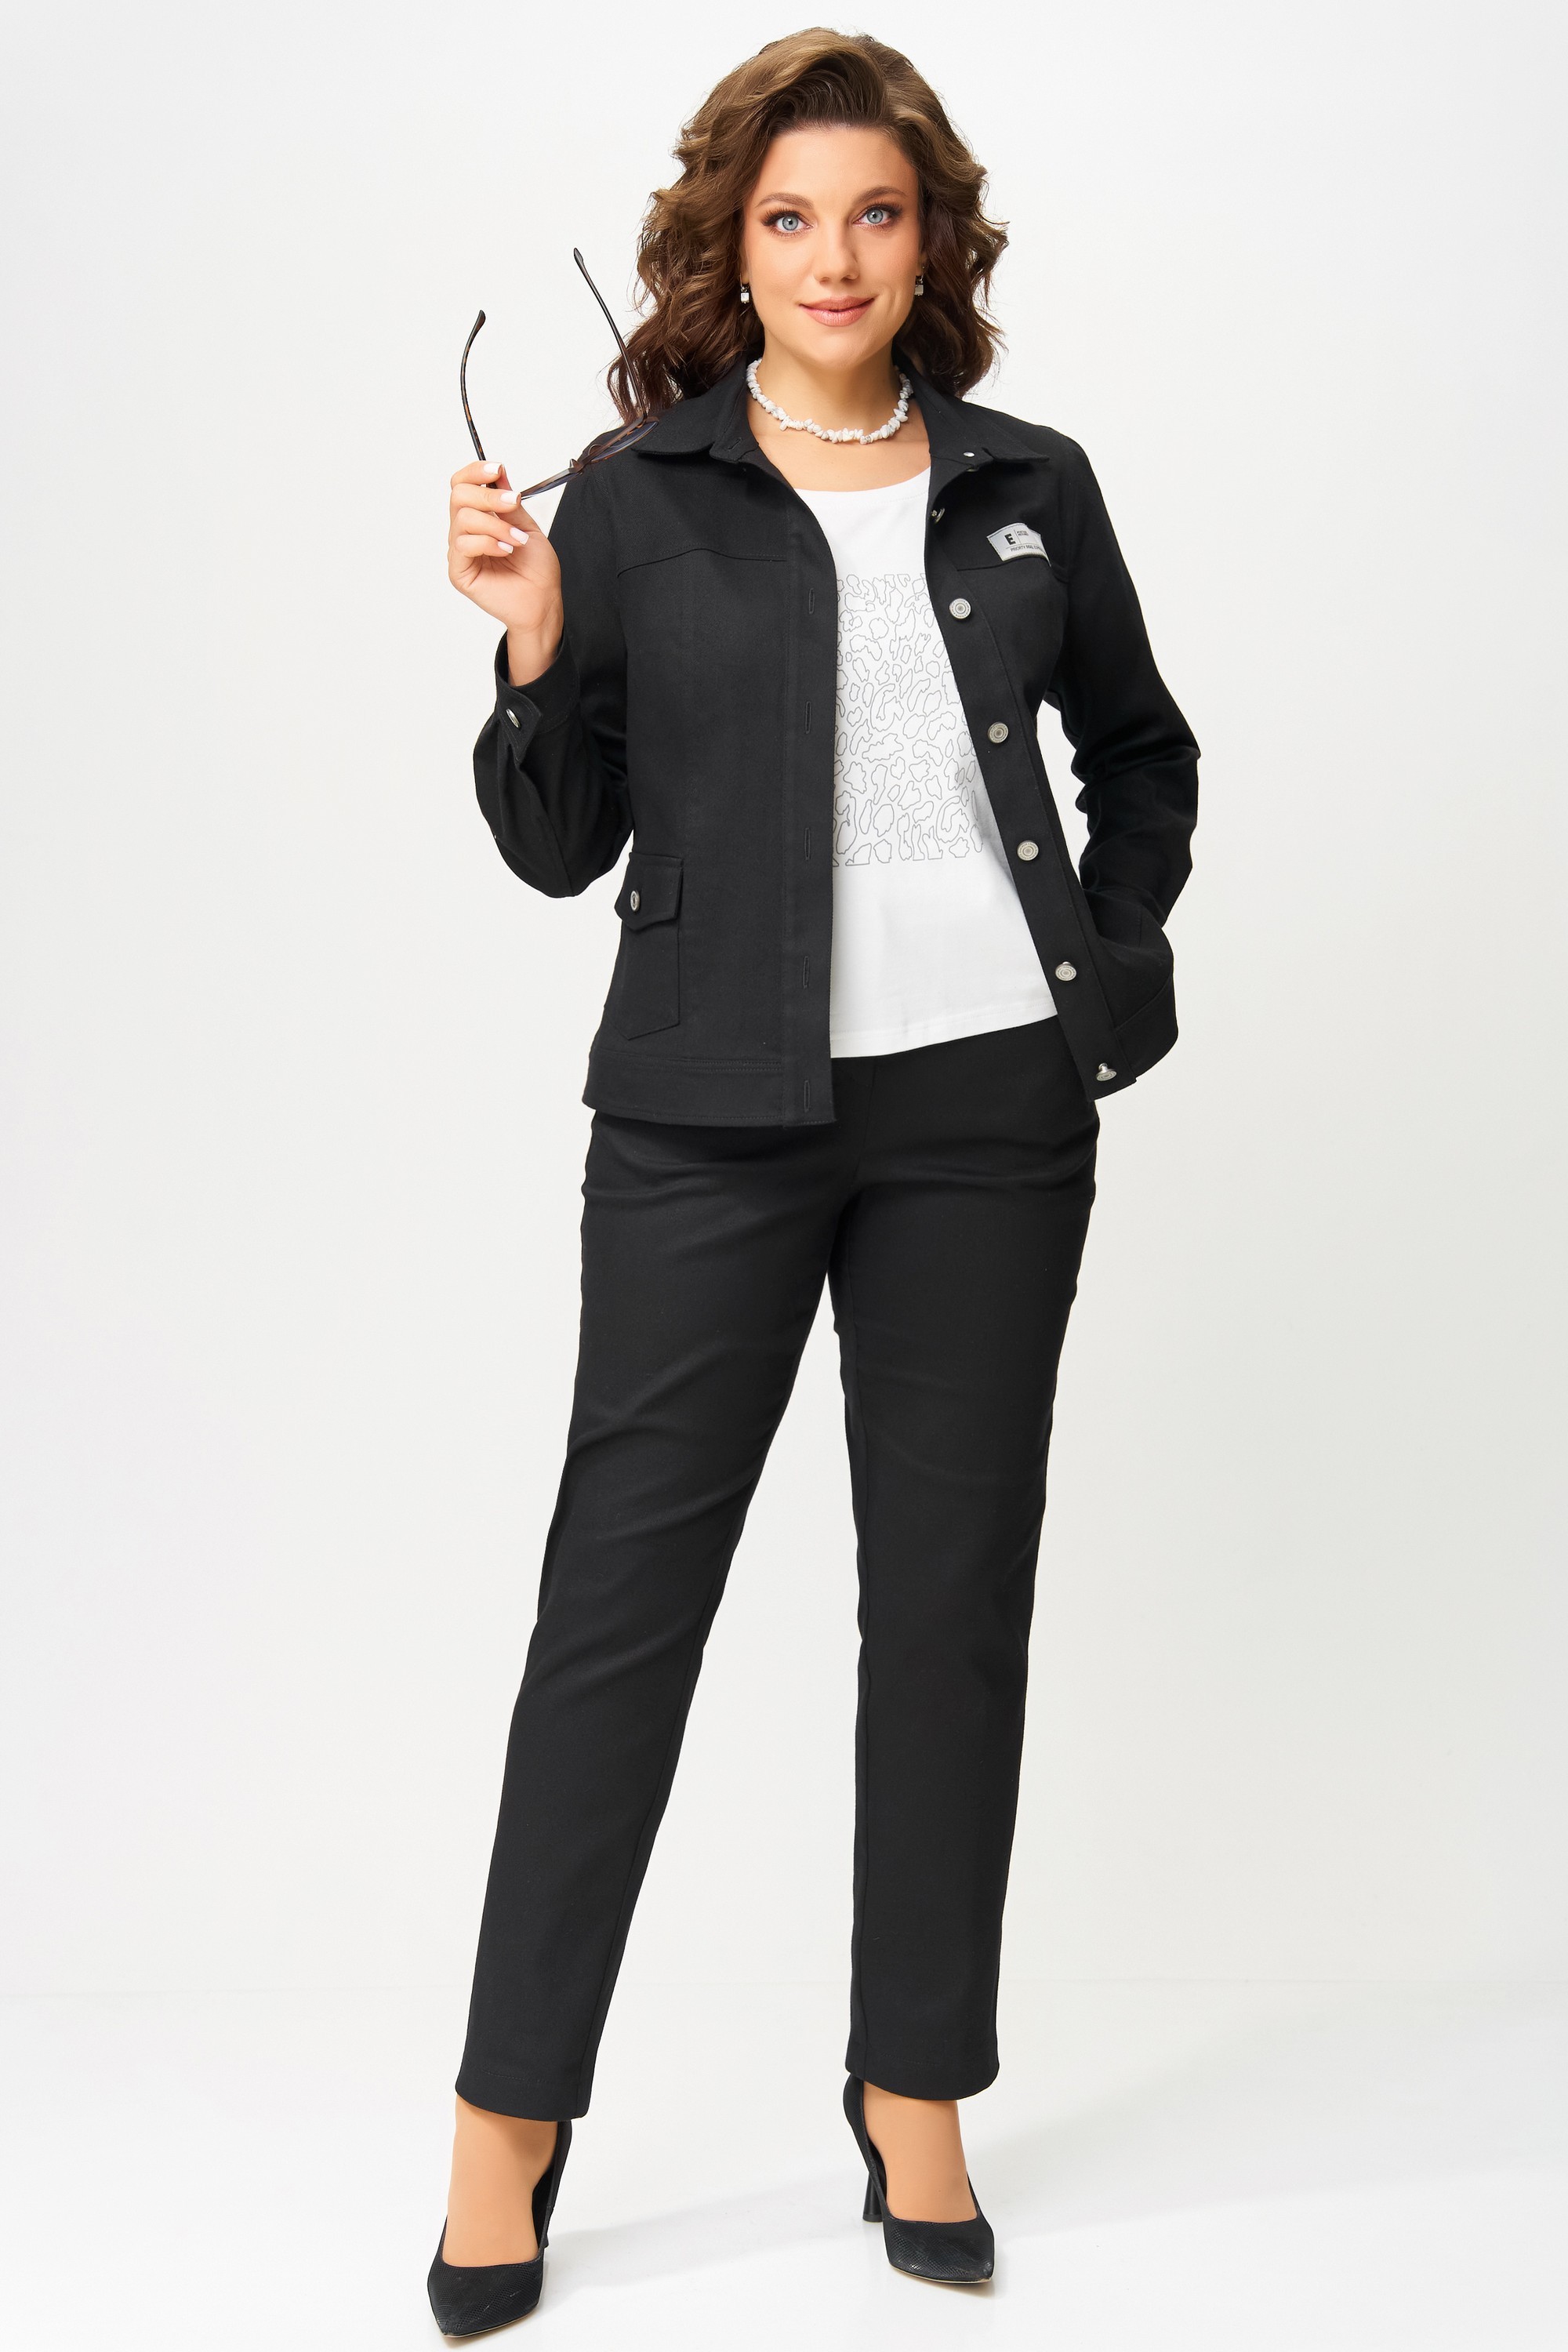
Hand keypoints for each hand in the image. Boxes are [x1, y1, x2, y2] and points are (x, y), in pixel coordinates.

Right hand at [447, 459, 563, 683]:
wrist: (542, 602)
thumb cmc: (536, 570)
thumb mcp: (527, 526)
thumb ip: (509, 503)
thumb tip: (498, 474)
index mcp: (480, 517)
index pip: (462, 485)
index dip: (475, 472)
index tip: (497, 469)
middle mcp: (466, 532)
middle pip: (458, 496)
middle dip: (488, 495)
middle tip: (513, 503)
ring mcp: (461, 551)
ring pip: (462, 518)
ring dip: (496, 524)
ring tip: (516, 539)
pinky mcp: (459, 571)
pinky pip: (464, 545)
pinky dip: (488, 543)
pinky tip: (506, 550)